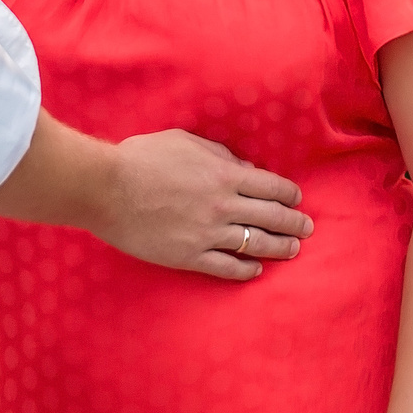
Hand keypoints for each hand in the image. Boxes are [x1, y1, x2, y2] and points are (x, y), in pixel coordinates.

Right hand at [96, 129, 312, 279]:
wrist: (106, 189)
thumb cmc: (142, 158)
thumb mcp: (185, 141)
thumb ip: (219, 153)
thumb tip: (244, 167)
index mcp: (224, 175)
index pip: (272, 186)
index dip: (289, 194)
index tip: (296, 199)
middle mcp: (223, 206)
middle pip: (272, 217)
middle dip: (294, 223)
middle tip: (306, 228)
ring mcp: (207, 234)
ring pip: (255, 244)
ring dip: (279, 248)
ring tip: (292, 250)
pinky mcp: (189, 256)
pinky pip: (226, 267)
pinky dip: (245, 270)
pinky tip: (255, 270)